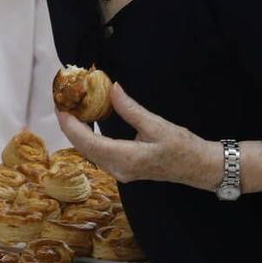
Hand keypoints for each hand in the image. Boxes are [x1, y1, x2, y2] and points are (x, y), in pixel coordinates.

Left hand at [57, 83, 216, 186]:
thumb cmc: (182, 147)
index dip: (72, 127)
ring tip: (71, 112)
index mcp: (127, 159)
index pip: (90, 143)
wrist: (199, 168)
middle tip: (62, 105)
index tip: (62, 109)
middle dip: (70, 128)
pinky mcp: (124, 170)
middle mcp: (119, 170)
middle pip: (85, 149)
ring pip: (90, 153)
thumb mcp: (157, 125)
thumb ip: (130, 109)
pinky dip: (89, 140)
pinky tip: (86, 125)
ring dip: (78, 134)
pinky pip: (98, 155)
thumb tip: (112, 89)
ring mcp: (121, 173)